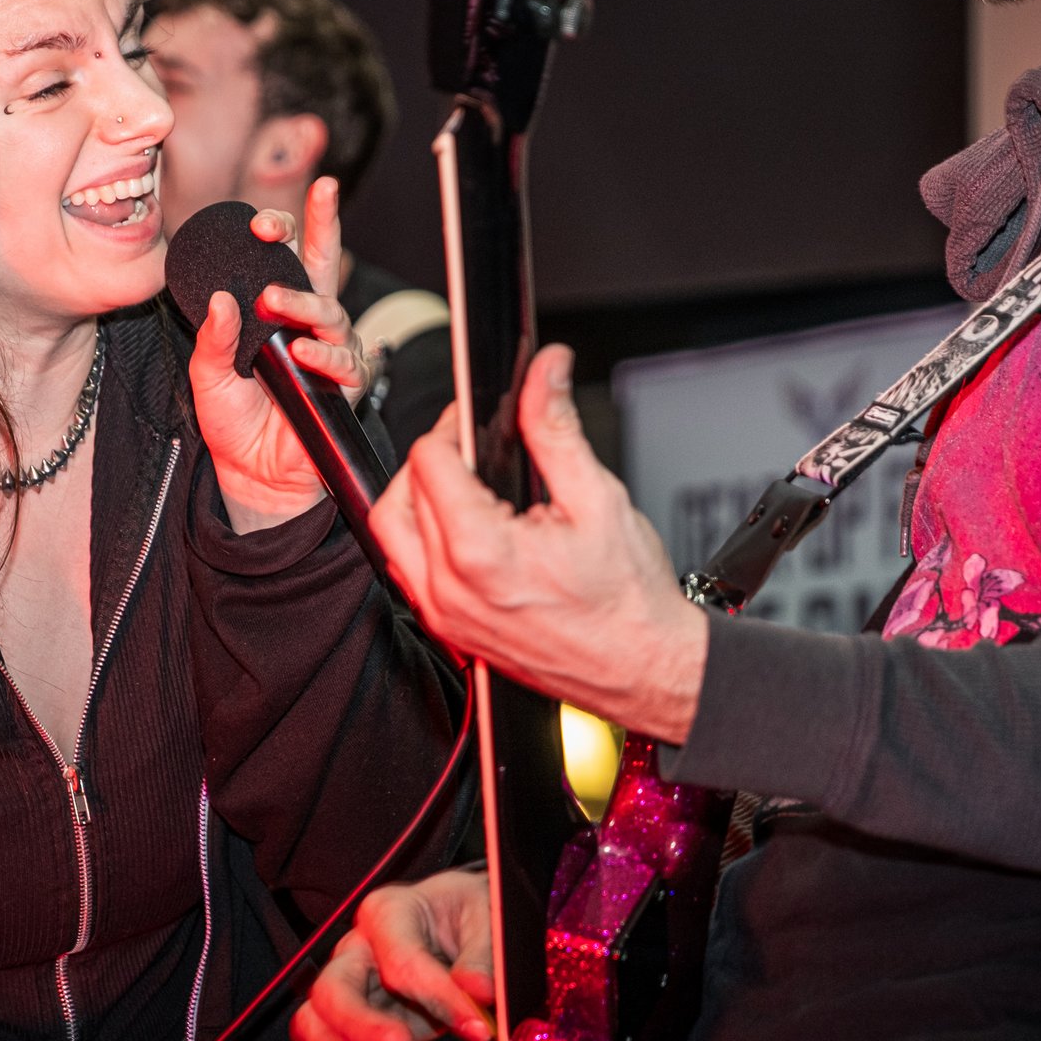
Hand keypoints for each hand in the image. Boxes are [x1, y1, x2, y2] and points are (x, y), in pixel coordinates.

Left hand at [188, 176, 370, 531]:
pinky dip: (325, 356)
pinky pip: (345, 363)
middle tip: (291, 216)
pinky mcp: (345, 386)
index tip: (259, 223)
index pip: (287, 256)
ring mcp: (330, 351)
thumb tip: (221, 300)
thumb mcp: (209, 375)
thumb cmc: (232, 418)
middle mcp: (309, 322)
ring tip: (273, 302)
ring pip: (331, 312)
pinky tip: (302, 352)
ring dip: (302, 302)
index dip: (282, 230)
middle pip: (325, 262)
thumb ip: (214, 340)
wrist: (250, 471)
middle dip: (322, 225)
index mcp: (276, 310)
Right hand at [291, 871, 496, 1040]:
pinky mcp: (350, 1020)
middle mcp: (358, 948)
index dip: (439, 997)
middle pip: (334, 988)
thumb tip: (476, 989)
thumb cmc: (469, 912)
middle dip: (362, 1025)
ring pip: (314, 1019)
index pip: (403, 960)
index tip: (479, 1028)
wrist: (462, 924)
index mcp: (391, 911)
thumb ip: (482, 954)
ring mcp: (348, 985)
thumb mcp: (487, 915)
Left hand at [370, 346, 708, 741]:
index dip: (452, 426)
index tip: (477, 418)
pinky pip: (411, 572)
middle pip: (401, 495)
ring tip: (468, 484)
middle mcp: (451, 590)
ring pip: (394, 535)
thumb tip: (546, 372)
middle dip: (432, 459)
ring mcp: (445, 616)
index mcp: (481, 554)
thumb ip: (556, 427)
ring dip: (418, 498)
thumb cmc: (630, 601)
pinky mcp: (450, 631)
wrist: (645, 668)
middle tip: (471, 447)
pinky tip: (466, 528)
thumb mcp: (598, 496)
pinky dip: (425, 540)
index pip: (429, 462)